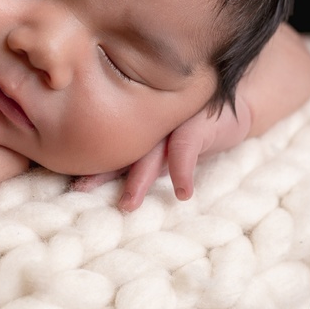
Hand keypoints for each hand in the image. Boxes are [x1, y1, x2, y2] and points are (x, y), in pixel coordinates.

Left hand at [70, 102, 248, 210]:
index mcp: (140, 128)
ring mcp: (172, 122)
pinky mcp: (197, 125)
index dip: (93, 166)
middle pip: (123, 150)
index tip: (74, 185)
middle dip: (103, 172)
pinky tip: (183, 193)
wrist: (235, 104)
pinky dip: (182, 171)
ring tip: (128, 204)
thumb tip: (109, 185)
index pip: (112, 148)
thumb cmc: (194, 128)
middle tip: (82, 189)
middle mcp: (150, 124)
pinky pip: (186, 149)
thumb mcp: (166, 145)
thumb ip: (144, 160)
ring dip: (138, 178)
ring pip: (150, 152)